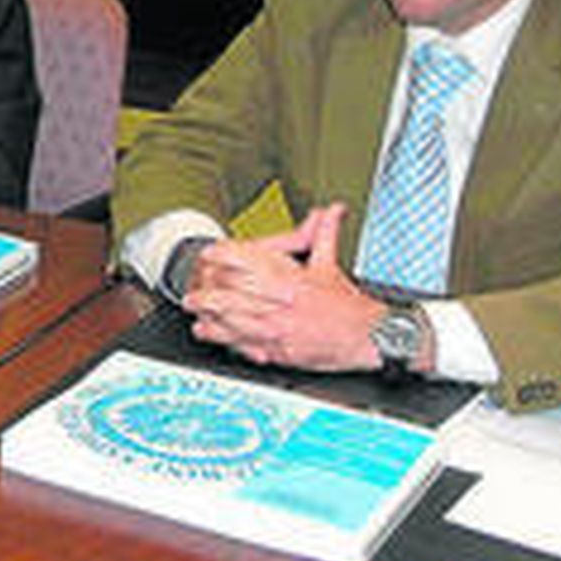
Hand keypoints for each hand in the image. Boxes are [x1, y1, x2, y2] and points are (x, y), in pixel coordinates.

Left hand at [181, 203, 384, 370]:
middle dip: (207, 289)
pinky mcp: (277, 350)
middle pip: (230, 292)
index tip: (209, 255)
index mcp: (288, 278)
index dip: (222, 256)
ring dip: (208, 314)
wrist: (367, 338)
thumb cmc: (348, 306)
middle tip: (193, 287)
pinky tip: (208, 333)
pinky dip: (222, 338)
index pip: (246, 262)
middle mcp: (278, 302)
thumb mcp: (330, 264)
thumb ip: (323, 233)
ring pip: (230, 319)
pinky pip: (241, 343)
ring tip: (194, 309)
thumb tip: (329, 210)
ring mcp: (276, 328)